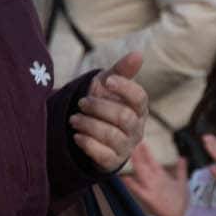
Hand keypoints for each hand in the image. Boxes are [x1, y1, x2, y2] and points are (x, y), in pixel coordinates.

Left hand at [72, 53, 148, 172]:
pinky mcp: (112, 162)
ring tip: (74, 119)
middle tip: (81, 103)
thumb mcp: (108, 84)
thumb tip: (138, 54)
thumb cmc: (103, 103)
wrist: (88, 130)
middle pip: (124, 117)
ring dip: (89, 125)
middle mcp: (136, 129)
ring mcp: (126, 147)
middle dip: (99, 108)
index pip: (140, 98)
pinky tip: (77, 136)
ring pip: (112, 136)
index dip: (125, 88)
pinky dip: (88, 144)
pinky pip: (103, 155)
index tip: (107, 81)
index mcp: (139, 109)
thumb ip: (122, 70)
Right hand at [121, 141, 188, 215]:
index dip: (147, 152)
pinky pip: (139, 191)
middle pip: (144, 165)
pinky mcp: (149, 199)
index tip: (141, 142)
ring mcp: (150, 189)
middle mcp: (154, 181)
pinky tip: (126, 178)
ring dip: (136, 165)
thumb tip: (183, 158)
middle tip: (131, 144)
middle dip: (138, 155)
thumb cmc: (179, 201)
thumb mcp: (181, 182)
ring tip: (130, 155)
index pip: (151, 161)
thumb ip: (181, 170)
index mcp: (160, 176)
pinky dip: (133, 185)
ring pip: (141, 174)